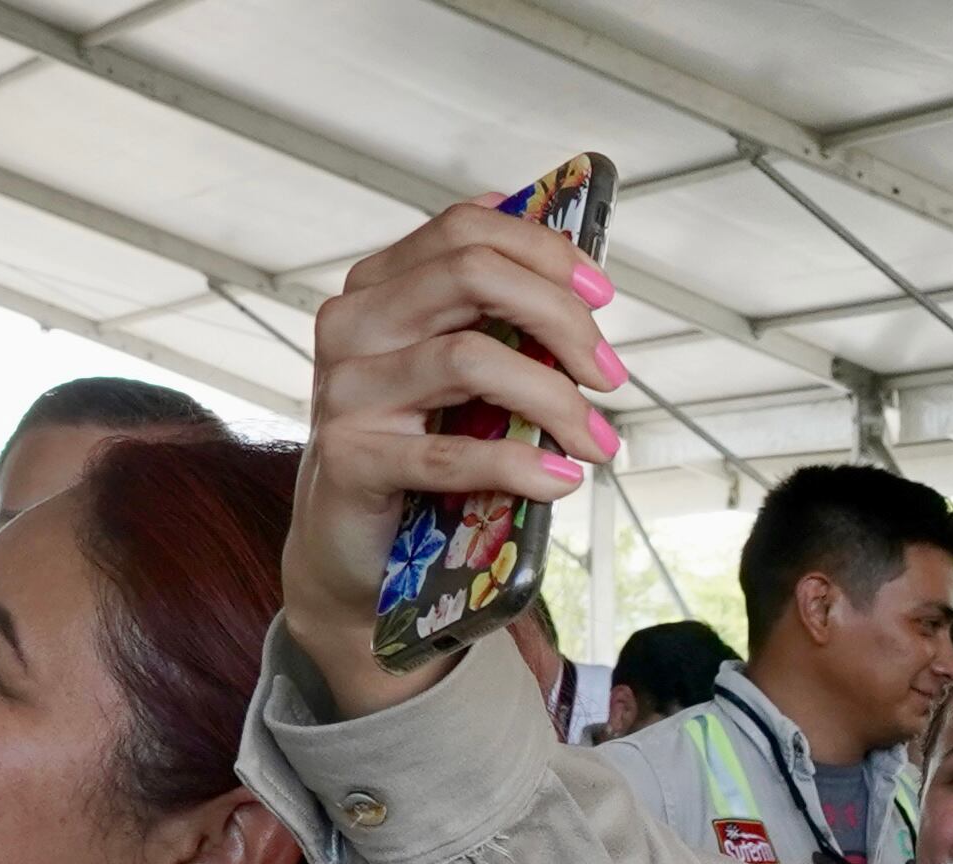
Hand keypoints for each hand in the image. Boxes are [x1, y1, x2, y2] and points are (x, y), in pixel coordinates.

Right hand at [283, 201, 627, 720]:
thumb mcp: (453, 374)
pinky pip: (450, 454)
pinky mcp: (351, 458)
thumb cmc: (413, 449)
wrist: (347, 545)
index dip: (544, 251)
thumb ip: (495, 327)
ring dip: (554, 399)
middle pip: (472, 276)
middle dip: (560, 318)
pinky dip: (520, 466)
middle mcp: (353, 325)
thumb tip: (580, 290)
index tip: (601, 294)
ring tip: (596, 441)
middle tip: (608, 372)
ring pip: (469, 358)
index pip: (465, 230)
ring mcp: (345, 390)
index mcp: (379, 287)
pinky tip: (560, 480)